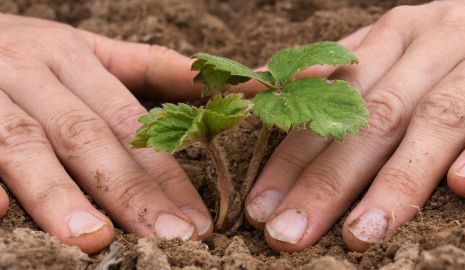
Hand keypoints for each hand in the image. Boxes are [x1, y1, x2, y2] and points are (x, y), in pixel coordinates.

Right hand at [0, 13, 212, 252]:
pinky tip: (0, 214)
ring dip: (59, 194)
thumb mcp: (85, 48)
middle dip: (131, 192)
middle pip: (87, 137)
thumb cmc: (28, 50)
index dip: (165, 172)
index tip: (197, 220)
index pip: (129, 122)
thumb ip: (150, 65)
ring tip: (96, 240)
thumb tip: (223, 82)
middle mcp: (30, 71)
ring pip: (26, 145)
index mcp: (72, 57)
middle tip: (171, 239)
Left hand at [244, 0, 464, 251]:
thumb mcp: (387, 48)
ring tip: (360, 234)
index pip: (328, 102)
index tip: (261, 207)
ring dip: (396, 182)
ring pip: (434, 121)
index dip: (291, 157)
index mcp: (390, 37)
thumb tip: (254, 82)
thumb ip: (332, 71)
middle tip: (289, 233)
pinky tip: (463, 187)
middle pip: (371, 118)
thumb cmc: (441, 48)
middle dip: (326, 182)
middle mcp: (431, 43)